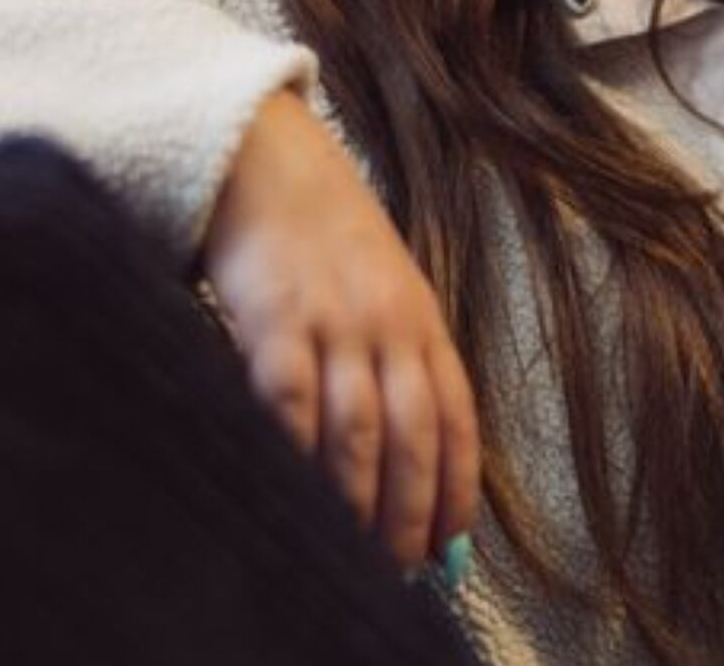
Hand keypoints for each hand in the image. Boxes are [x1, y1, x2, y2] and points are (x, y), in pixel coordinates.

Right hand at [200, 89, 480, 567]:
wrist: (266, 156)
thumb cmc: (323, 233)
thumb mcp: (385, 284)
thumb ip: (398, 355)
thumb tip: (406, 449)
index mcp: (421, 317)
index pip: (454, 415)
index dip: (457, 484)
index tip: (453, 542)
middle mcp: (387, 323)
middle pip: (413, 435)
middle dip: (412, 509)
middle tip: (404, 566)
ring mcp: (332, 320)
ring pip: (359, 429)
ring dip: (361, 500)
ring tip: (358, 551)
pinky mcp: (273, 318)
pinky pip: (291, 401)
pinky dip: (299, 453)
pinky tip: (299, 493)